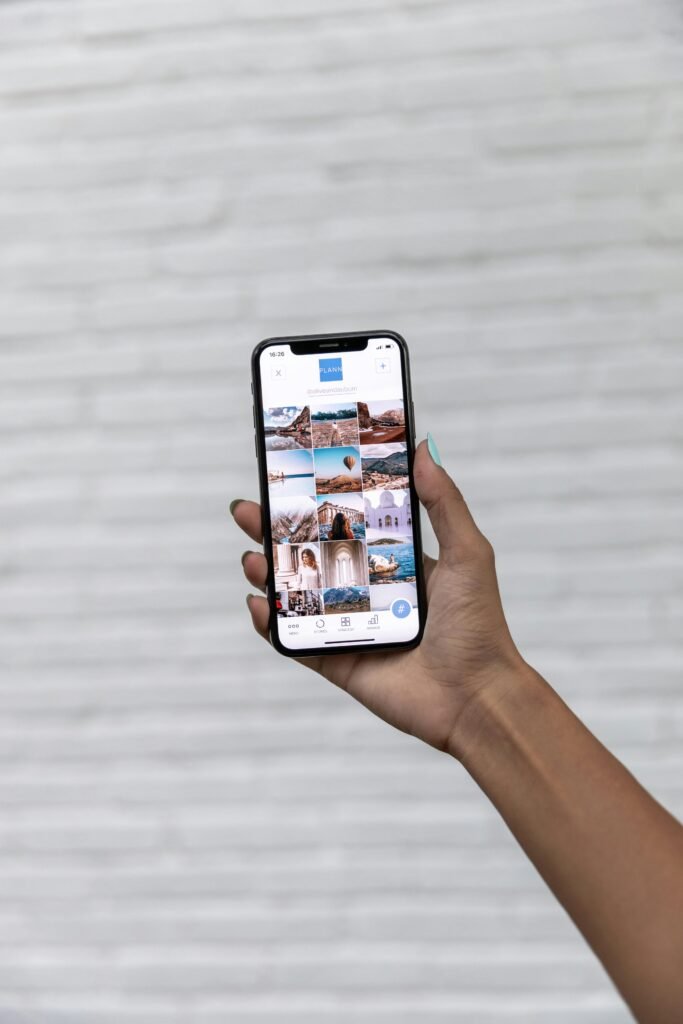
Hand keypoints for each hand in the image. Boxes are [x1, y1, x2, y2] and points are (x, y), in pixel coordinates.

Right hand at [232, 439, 525, 759]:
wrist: (476, 697)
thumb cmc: (478, 624)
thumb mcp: (466, 553)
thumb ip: (444, 503)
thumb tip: (425, 448)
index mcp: (396, 563)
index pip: (347, 526)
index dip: (316, 505)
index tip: (289, 479)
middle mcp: (368, 592)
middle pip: (311, 556)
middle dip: (275, 534)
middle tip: (247, 510)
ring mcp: (350, 627)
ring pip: (297, 595)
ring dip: (268, 575)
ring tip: (250, 557)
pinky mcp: (338, 662)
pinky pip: (296, 642)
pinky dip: (272, 624)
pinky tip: (257, 604)